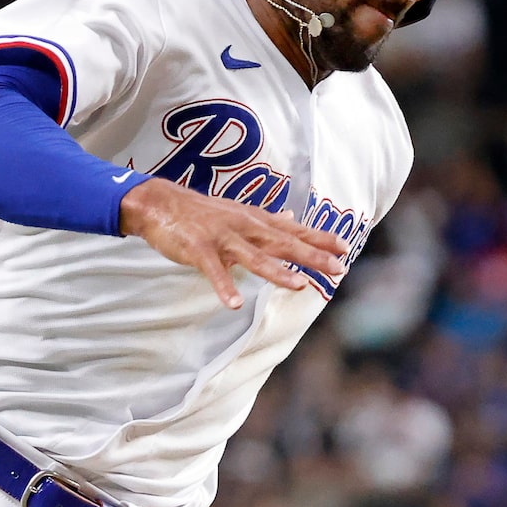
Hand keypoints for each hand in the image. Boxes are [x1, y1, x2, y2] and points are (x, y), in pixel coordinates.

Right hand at [119, 177, 349, 309]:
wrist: (160, 203)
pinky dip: (224, 286)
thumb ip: (267, 219)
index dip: (319, 239)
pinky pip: (214, 271)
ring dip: (277, 272)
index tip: (345, 248)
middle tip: (338, 269)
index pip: (294, 230)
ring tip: (298, 286)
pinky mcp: (199, 250)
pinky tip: (234, 304)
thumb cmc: (201, 211)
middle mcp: (244, 227)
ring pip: (254, 257)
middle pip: (283, 243)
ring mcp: (222, 238)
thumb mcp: (239, 212)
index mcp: (255, 221)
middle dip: (311, 256)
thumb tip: (292, 217)